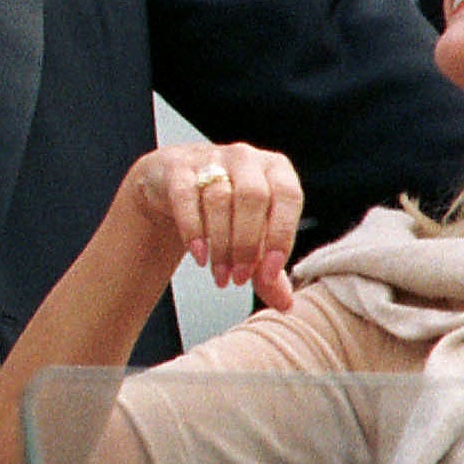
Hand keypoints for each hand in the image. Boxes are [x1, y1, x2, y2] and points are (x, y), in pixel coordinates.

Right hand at [125, 142, 300, 309]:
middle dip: (247, 245)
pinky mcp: (179, 168)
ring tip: (220, 275)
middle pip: (252, 197)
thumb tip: (286, 305)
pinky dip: (194, 230)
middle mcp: (246, 158)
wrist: (175, 184)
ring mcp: (211, 158)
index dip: (282, 236)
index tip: (270, 273)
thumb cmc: (226, 210)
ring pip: (219, 199)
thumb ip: (269, 270)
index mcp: (276, 169)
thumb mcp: (253, 237)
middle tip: (240, 279)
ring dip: (221, 245)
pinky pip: (187, 197)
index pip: (288, 196)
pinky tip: (199, 255)